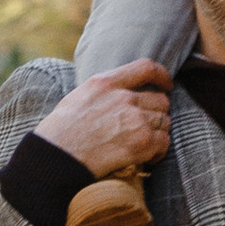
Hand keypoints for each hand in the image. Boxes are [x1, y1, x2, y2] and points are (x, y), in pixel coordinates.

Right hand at [35, 57, 171, 179]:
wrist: (57, 157)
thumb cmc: (61, 132)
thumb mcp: (80, 96)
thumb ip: (105, 90)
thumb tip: (123, 91)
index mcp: (106, 83)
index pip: (146, 68)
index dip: (162, 76)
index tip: (167, 85)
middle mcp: (123, 97)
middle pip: (160, 100)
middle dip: (157, 113)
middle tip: (146, 126)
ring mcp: (135, 119)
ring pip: (164, 121)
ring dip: (158, 133)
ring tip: (143, 144)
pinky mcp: (142, 142)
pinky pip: (164, 142)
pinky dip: (158, 151)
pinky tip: (146, 157)